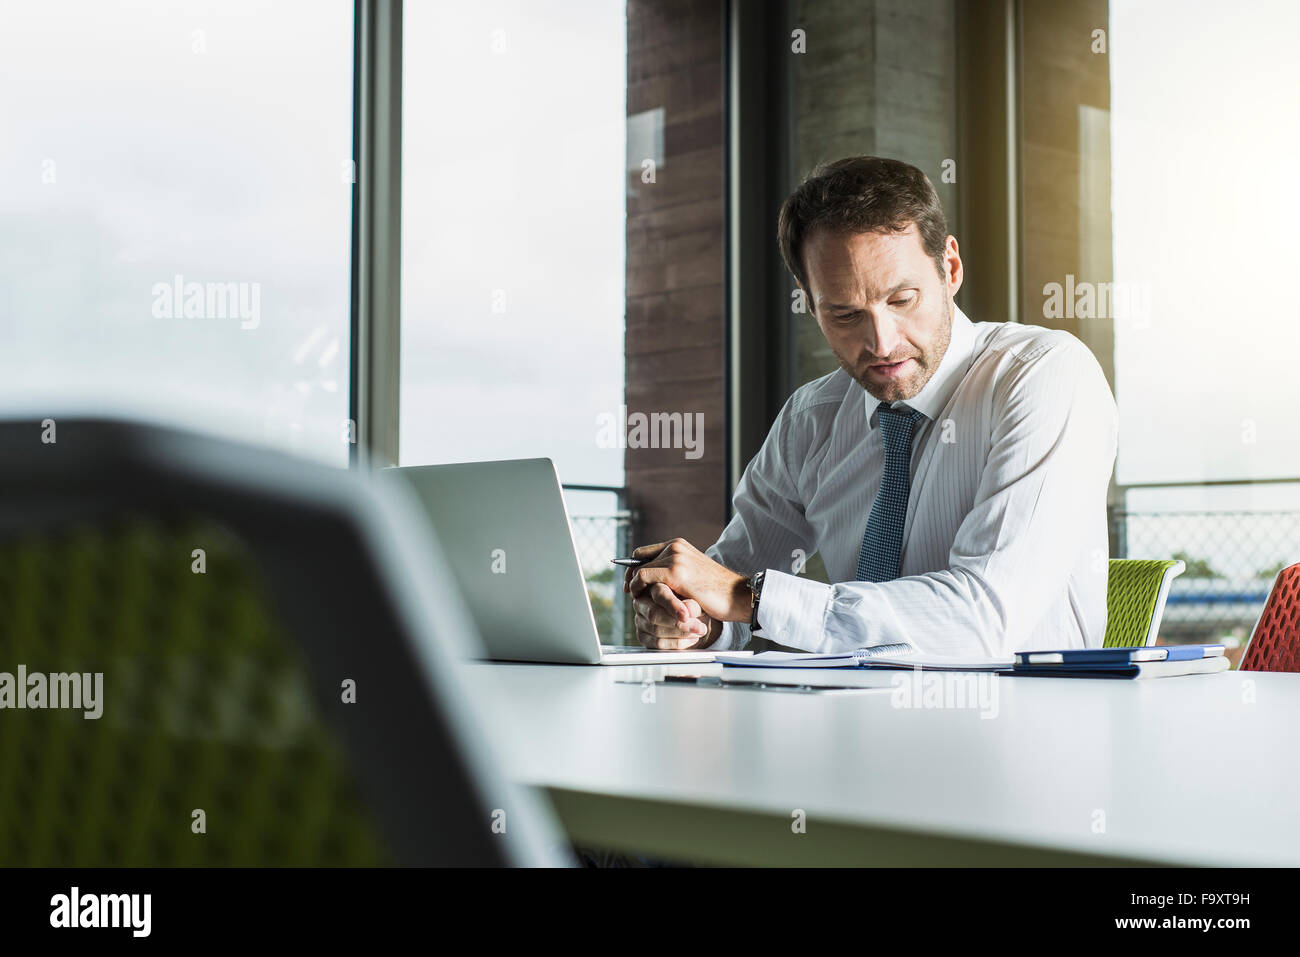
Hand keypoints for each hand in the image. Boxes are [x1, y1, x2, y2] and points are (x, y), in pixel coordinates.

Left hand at [623, 539, 752, 646]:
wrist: (738, 595)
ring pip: (640, 569)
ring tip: (637, 599)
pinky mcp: (675, 572)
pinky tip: (641, 599)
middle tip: (630, 592)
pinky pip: (644, 577)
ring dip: (635, 585)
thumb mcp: (692, 575)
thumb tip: (653, 581)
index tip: (632, 583)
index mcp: (679, 545)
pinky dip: (638, 588)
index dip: (634, 567)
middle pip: (638, 558)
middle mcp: (675, 547)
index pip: (645, 551)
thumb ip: (673, 571)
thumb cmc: (717, 591)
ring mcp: (675, 557)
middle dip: (631, 576)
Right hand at [631, 585, 723, 649]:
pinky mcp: (643, 636)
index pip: (659, 593)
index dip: (672, 605)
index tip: (686, 616)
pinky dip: (677, 643)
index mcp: (655, 585)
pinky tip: (691, 638)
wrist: (698, 618)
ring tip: (699, 631)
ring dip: (681, 633)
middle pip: (654, 613)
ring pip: (656, 629)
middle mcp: (643, 601)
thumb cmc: (695, 605)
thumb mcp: (699, 601)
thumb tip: (688, 610)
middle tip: (699, 627)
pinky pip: (657, 643)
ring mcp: (640, 619)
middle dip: (678, 623)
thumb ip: (693, 604)